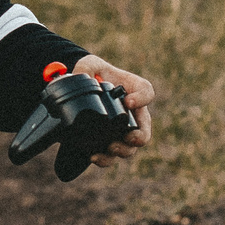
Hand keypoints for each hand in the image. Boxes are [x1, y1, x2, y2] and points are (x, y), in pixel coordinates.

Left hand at [61, 52, 155, 175]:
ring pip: (130, 147)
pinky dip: (105, 159)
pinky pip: (111, 156)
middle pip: (144, 130)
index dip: (142, 98)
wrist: (82, 90)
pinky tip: (94, 156)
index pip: (146, 91)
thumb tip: (77, 77)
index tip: (129, 101)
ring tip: (111, 147)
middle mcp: (132, 113)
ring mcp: (121, 130)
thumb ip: (85, 67)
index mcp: (133, 90)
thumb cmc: (93, 74)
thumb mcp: (89, 64)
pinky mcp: (107, 141)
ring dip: (123, 150)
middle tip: (128, 136)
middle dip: (138, 137)